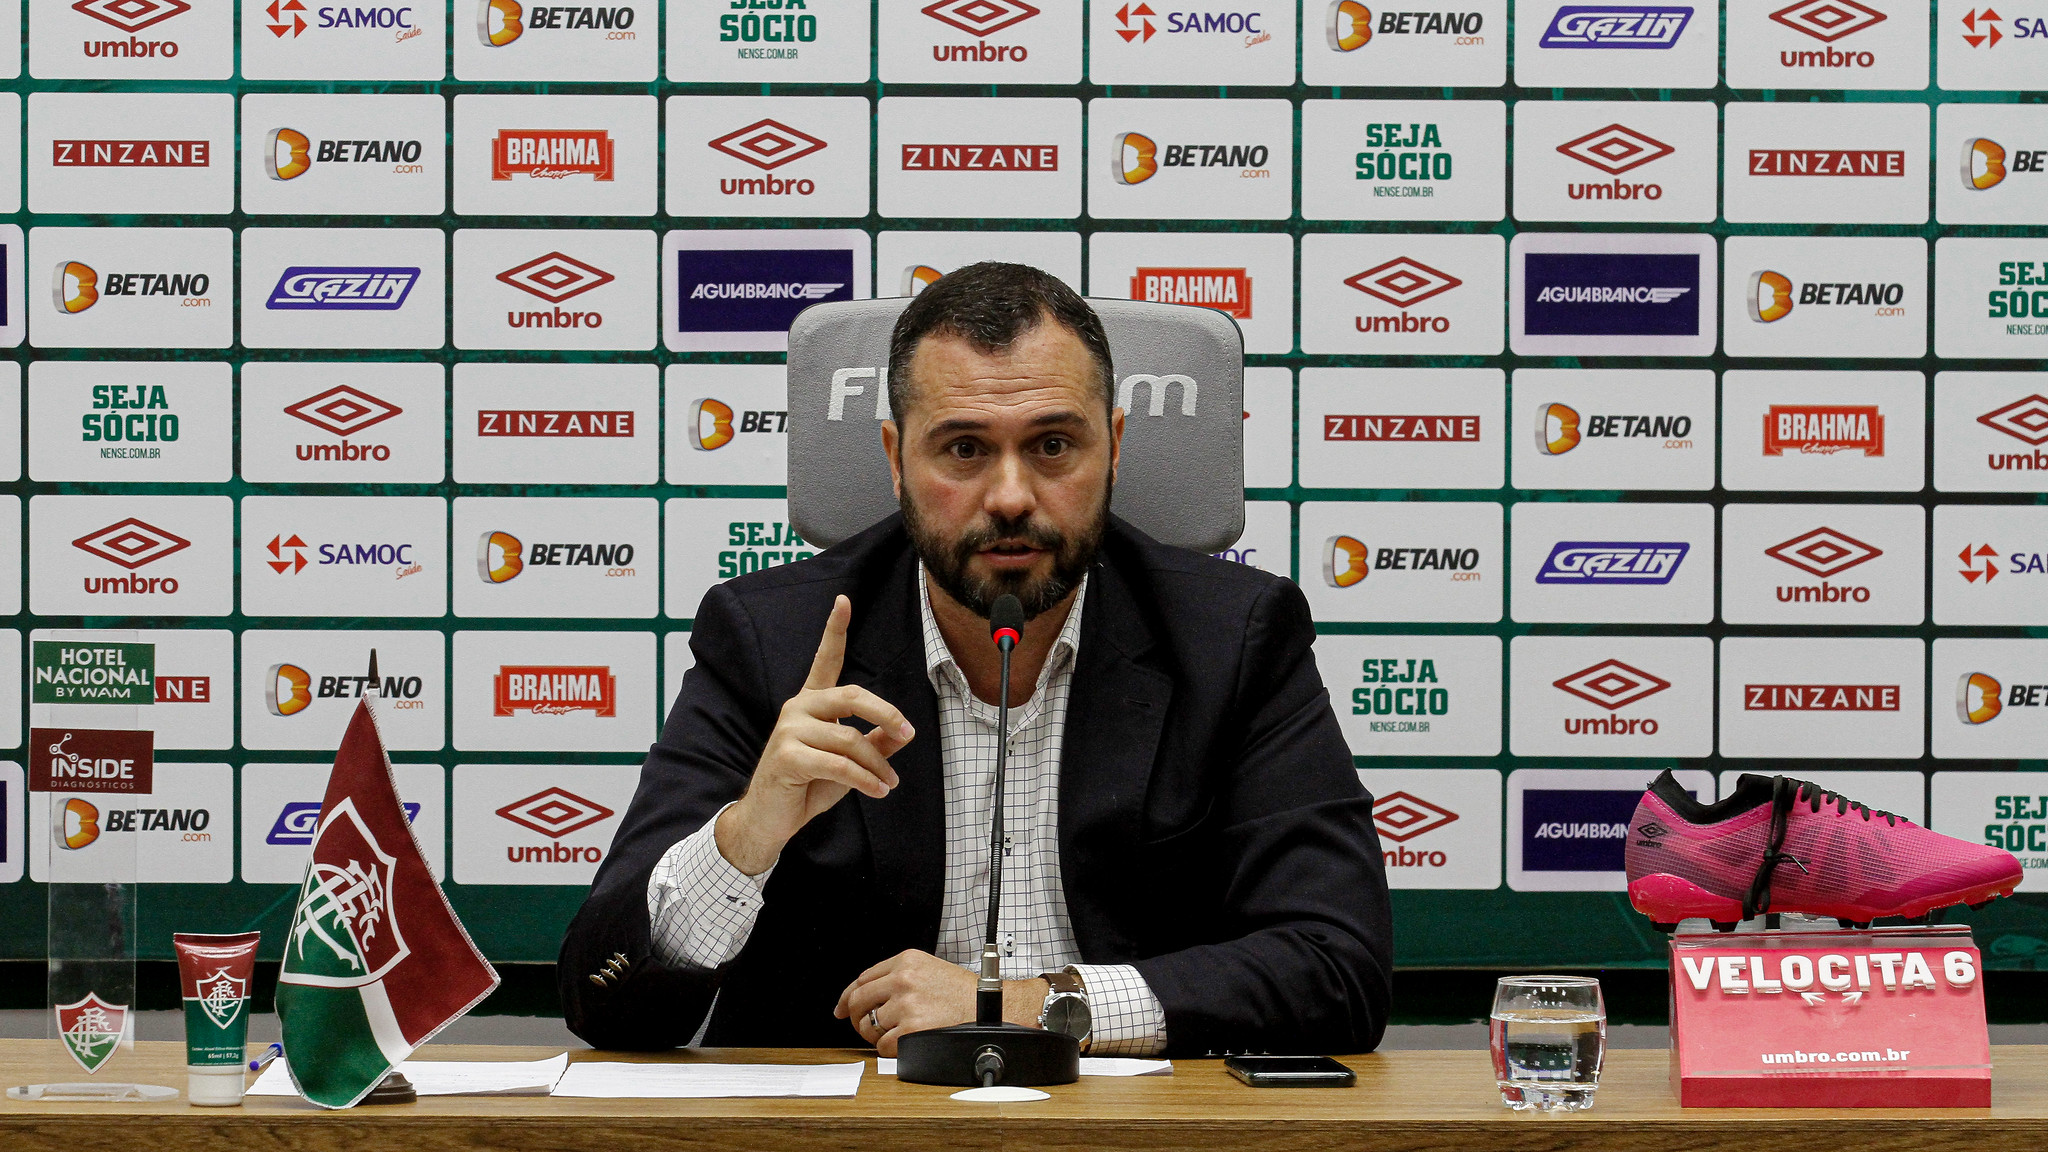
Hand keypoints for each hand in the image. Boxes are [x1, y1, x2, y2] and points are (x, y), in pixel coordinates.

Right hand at [716, 595, 915, 875]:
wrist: (768, 821)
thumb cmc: (806, 788)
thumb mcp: (847, 764)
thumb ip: (872, 744)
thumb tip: (903, 732)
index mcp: (810, 703)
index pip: (825, 660)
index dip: (834, 629)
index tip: (844, 601)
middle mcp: (797, 709)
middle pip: (852, 696)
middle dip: (886, 714)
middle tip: (909, 733)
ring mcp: (789, 731)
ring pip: (850, 739)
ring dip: (878, 764)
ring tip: (890, 782)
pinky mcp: (788, 757)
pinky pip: (840, 765)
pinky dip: (865, 780)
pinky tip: (878, 791)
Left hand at [833, 950, 1049, 1055]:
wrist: (990, 1007)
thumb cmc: (962, 992)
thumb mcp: (929, 969)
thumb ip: (897, 977)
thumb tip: (861, 997)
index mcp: (906, 961)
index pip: (862, 978)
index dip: (847, 997)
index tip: (842, 1009)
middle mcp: (903, 979)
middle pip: (858, 1001)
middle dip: (856, 1018)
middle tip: (863, 1027)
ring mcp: (906, 1004)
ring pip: (869, 1026)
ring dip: (876, 1035)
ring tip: (894, 1034)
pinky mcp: (912, 1029)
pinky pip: (883, 1045)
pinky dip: (889, 1050)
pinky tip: (904, 1043)